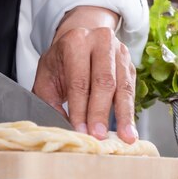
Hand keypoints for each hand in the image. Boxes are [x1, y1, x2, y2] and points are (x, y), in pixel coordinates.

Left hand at [32, 7, 137, 143]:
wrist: (81, 41)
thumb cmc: (61, 62)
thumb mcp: (46, 77)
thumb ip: (49, 101)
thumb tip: (63, 126)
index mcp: (76, 42)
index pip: (79, 80)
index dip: (80, 108)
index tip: (81, 131)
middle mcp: (100, 42)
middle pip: (104, 81)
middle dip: (100, 112)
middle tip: (99, 136)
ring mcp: (119, 51)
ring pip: (123, 86)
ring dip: (123, 115)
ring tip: (124, 137)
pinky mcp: (130, 64)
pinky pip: (132, 90)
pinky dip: (130, 112)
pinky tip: (129, 129)